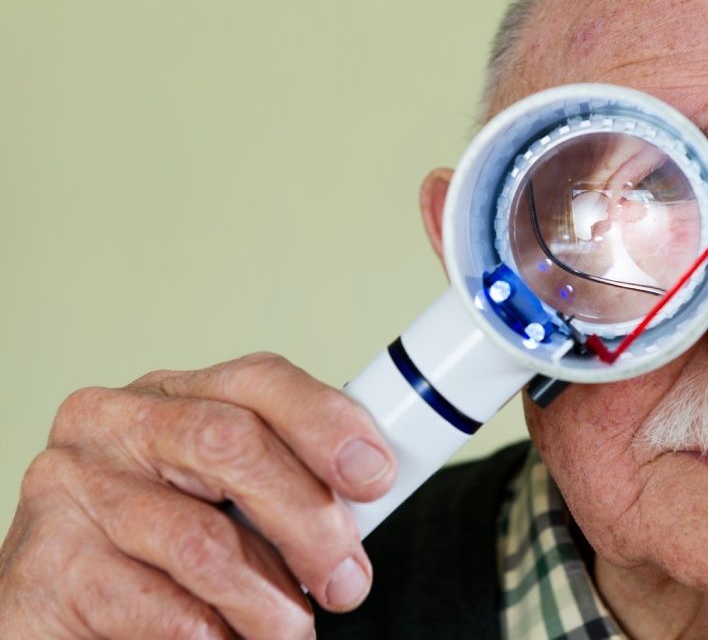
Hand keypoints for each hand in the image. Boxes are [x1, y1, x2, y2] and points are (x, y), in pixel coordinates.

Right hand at [0, 353, 395, 638]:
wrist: (65, 604)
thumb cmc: (161, 550)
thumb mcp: (226, 496)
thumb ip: (283, 481)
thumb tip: (367, 492)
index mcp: (173, 395)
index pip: (260, 381)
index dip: (327, 423)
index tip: (375, 477)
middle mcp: (115, 423)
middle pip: (232, 445)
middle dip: (309, 520)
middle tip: (346, 580)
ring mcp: (71, 485)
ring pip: (202, 541)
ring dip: (267, 601)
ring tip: (287, 630)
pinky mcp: (45, 563)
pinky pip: (158, 608)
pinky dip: (212, 637)